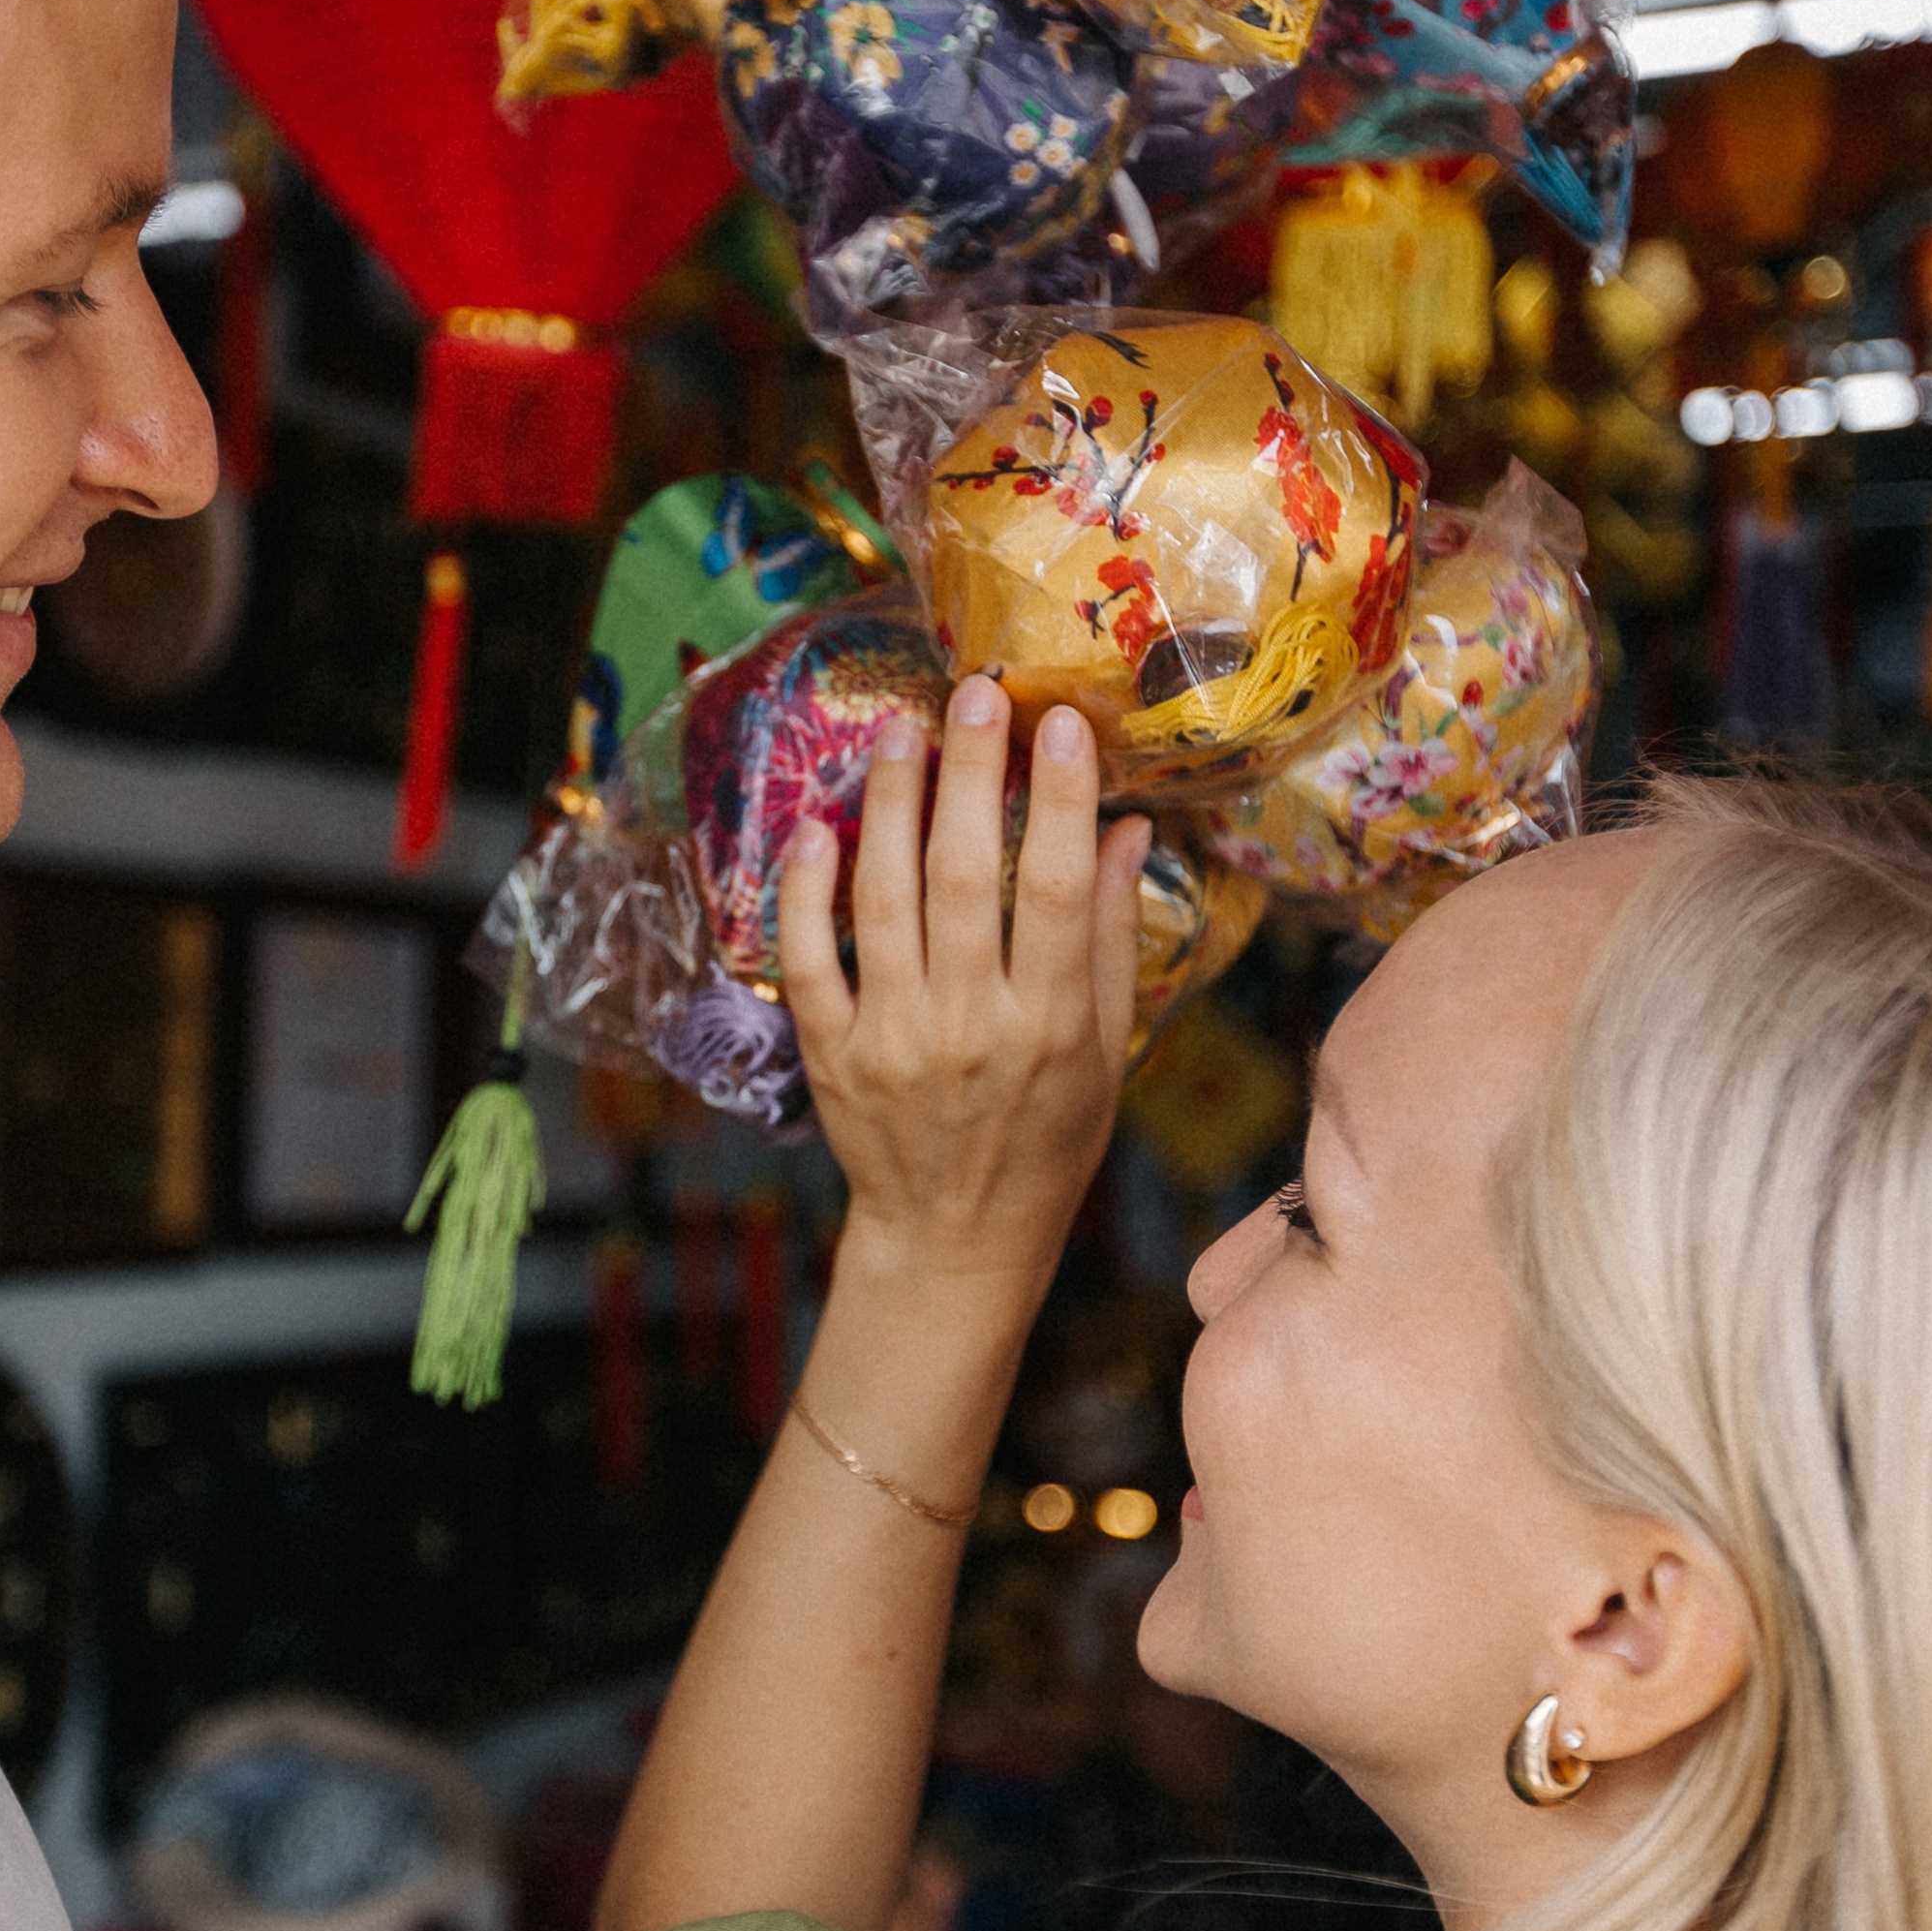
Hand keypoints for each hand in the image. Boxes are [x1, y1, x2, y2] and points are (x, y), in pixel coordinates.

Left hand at [778, 675, 1147, 1310]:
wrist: (957, 1236)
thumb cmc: (1048, 1138)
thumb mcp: (1105, 1050)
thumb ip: (1106, 935)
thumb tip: (1125, 825)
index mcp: (1047, 1025)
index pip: (1050, 890)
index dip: (1057, 800)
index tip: (1059, 724)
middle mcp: (966, 1025)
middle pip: (960, 876)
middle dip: (968, 774)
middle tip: (973, 693)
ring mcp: (889, 1038)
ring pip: (881, 900)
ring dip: (888, 805)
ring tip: (902, 733)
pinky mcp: (829, 1052)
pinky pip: (808, 957)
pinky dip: (806, 889)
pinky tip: (817, 827)